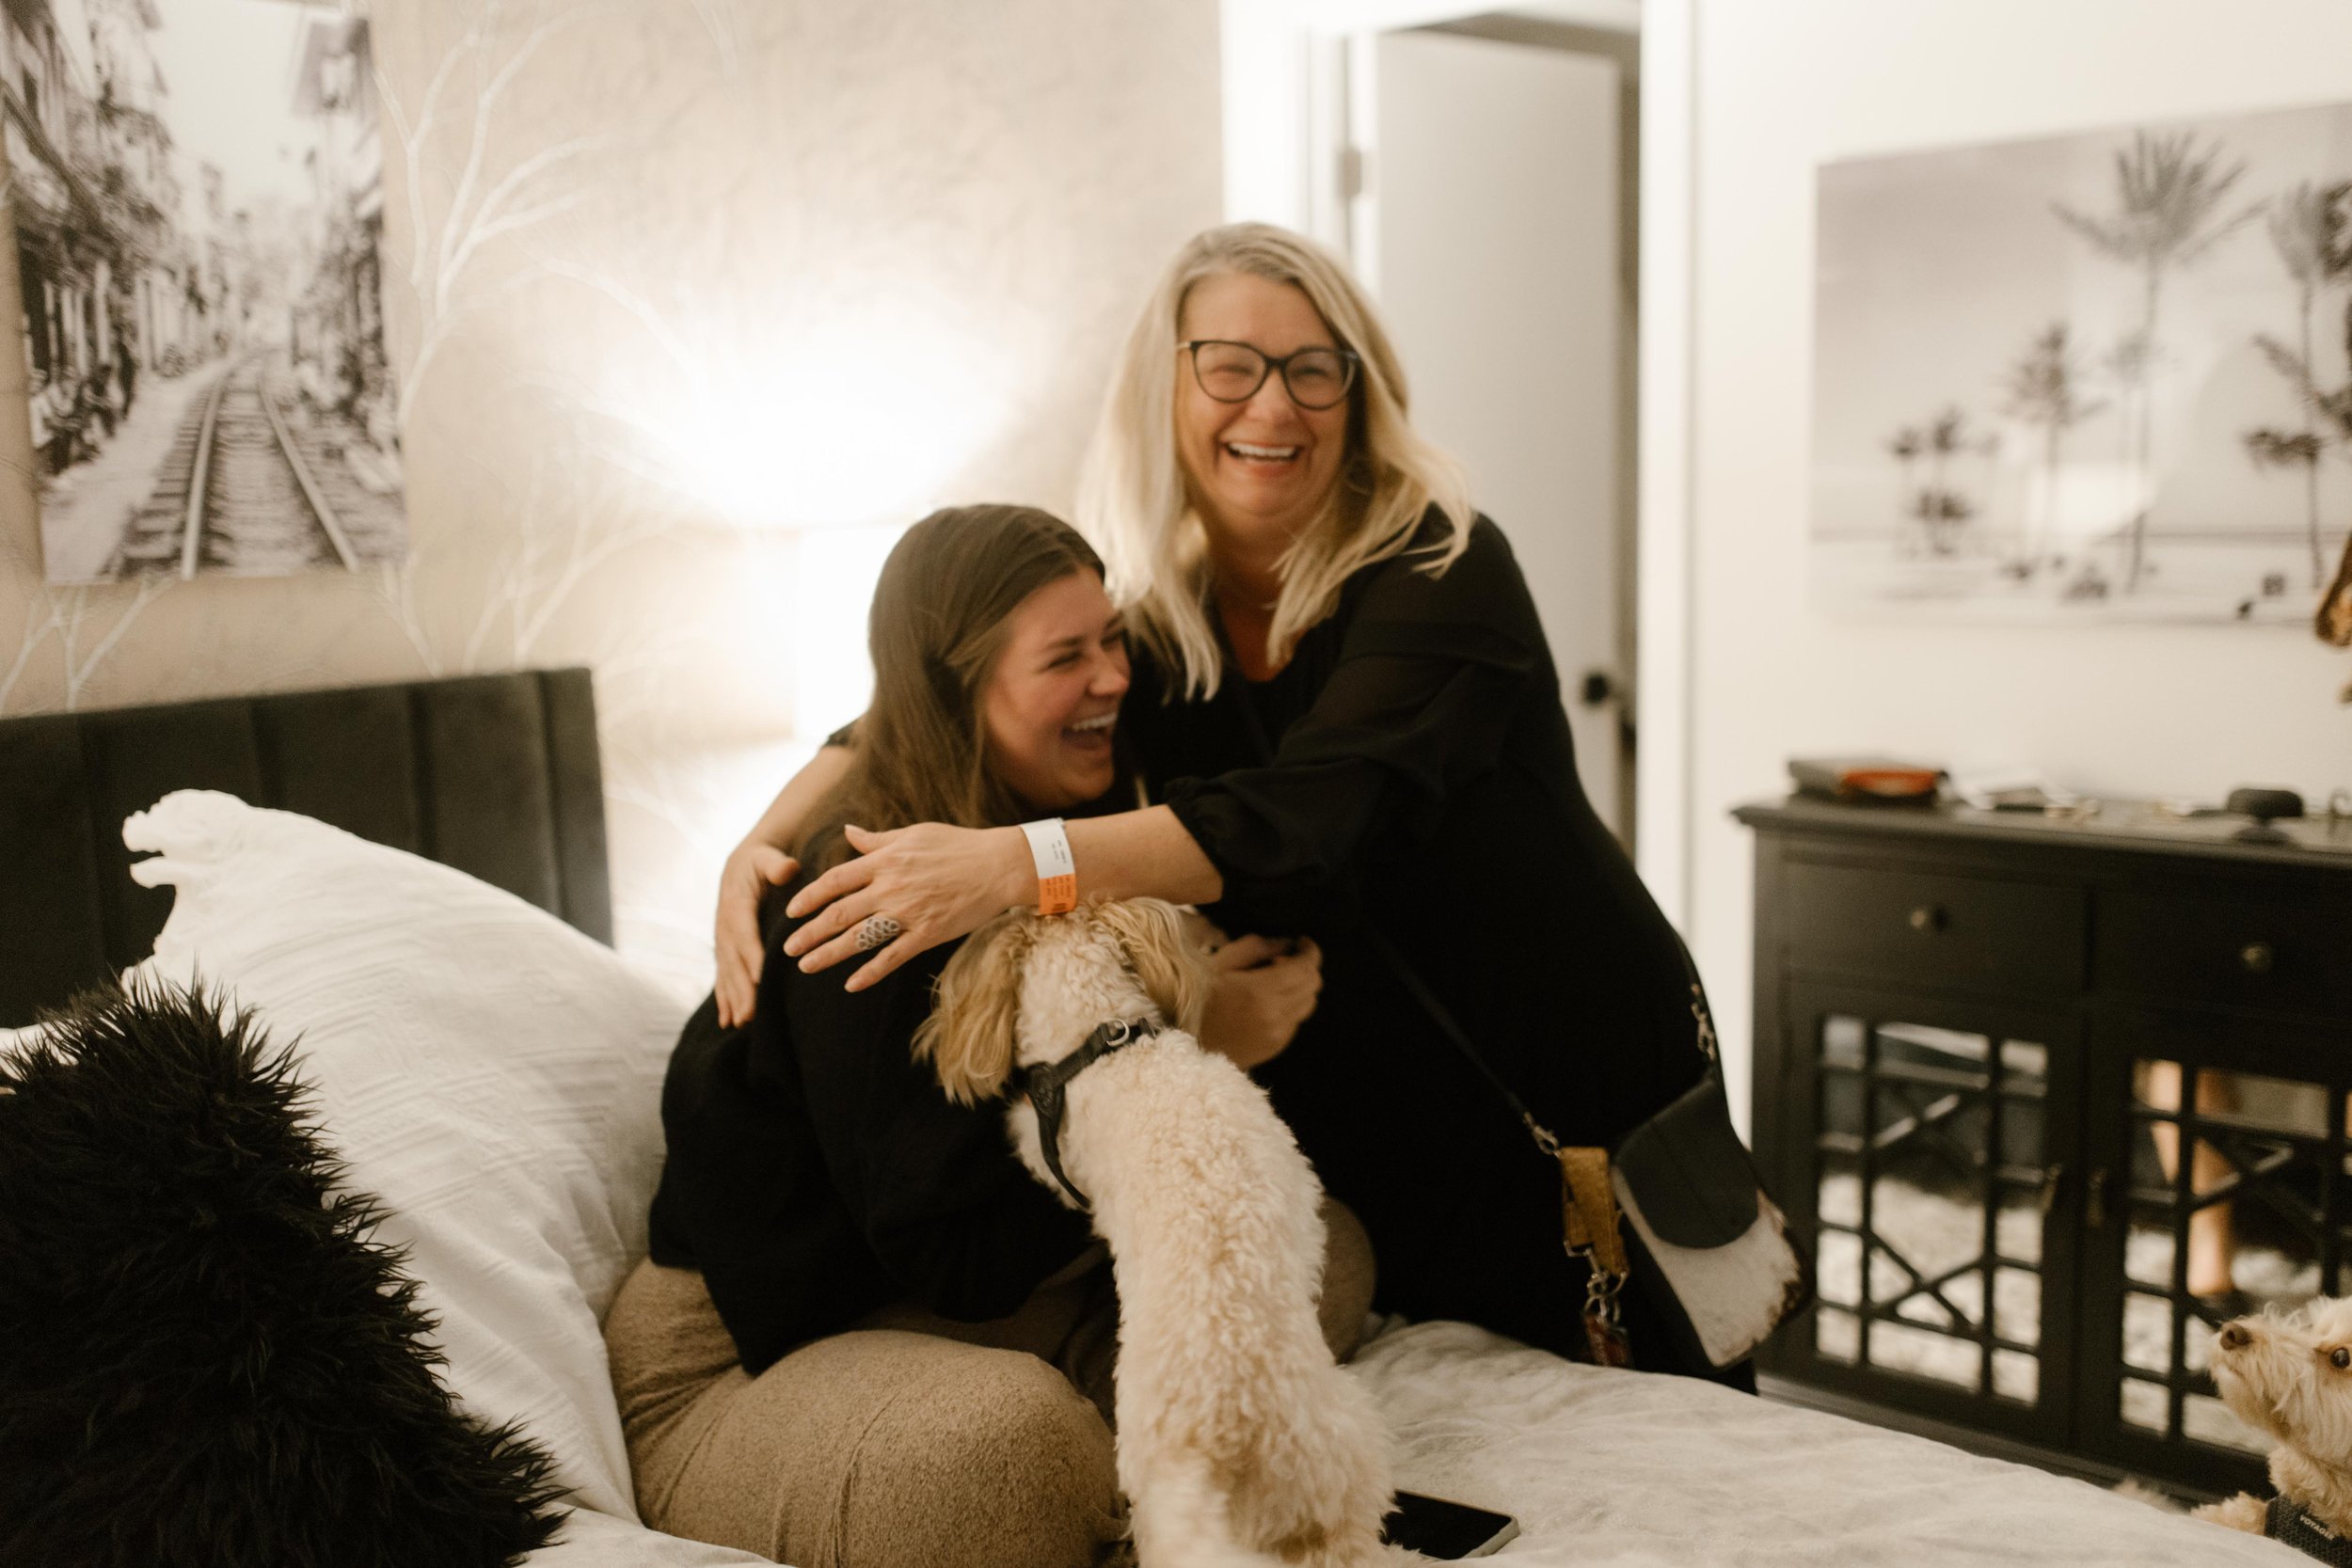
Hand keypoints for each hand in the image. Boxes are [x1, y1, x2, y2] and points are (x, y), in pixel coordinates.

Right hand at [714, 841, 798, 1027]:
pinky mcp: (725, 951)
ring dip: (733, 1000)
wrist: (742, 863)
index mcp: (736, 905)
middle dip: (741, 990)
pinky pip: (723, 977)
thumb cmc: (762, 861)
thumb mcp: (768, 857)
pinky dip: (725, 1000)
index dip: (751, 955)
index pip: (744, 933)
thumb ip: (777, 865)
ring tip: (740, 1024)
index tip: (759, 978)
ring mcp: (722, 941)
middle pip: (734, 962)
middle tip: (750, 1015)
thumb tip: (788, 869)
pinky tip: (728, 1023)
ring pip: (727, 974)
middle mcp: (725, 927)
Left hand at [782, 822, 1030, 990]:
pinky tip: (851, 985)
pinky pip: (893, 957)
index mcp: (885, 860)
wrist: (998, 865)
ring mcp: (908, 912)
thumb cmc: (957, 845)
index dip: (810, 897)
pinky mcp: (927, 933)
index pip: (836, 880)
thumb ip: (877, 840)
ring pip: (859, 938)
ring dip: (829, 954)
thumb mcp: (914, 833)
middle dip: (809, 932)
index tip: (791, 912)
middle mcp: (891, 887)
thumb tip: (849, 832)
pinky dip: (870, 973)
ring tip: (806, 966)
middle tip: (789, 948)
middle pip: (839, 913)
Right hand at [1197, 934, 1321, 1070]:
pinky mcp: (1275, 1046)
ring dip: (1300, 988)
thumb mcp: (1222, 961)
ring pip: (1308, 1004)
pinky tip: (1268, 1002)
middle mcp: (1275, 1015)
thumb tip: (1286, 944)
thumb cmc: (1199, 998)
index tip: (1304, 943)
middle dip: (1306, 968)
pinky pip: (1296, 1020)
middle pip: (1313, 985)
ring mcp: (1277, 1034)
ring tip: (1276, 981)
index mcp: (1260, 991)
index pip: (1306, 968)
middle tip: (1285, 960)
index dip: (1310, 951)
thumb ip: (1258, 947)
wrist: (1187, 1042)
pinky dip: (1290, 1006)